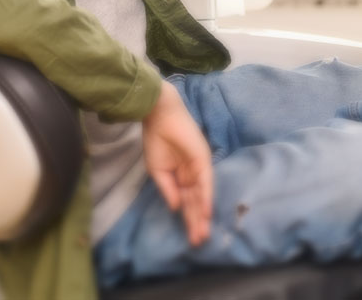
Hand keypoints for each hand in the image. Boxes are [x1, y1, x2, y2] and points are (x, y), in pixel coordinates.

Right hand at [140, 84, 213, 245]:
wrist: (159, 118)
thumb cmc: (156, 141)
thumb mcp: (157, 172)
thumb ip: (168, 190)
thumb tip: (176, 208)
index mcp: (181, 178)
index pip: (187, 203)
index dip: (188, 220)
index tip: (191, 238)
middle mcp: (192, 176)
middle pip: (196, 203)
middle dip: (196, 223)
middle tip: (199, 242)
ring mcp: (199, 169)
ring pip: (202, 197)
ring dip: (202, 216)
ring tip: (203, 234)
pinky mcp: (203, 161)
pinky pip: (206, 183)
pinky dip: (206, 198)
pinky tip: (206, 213)